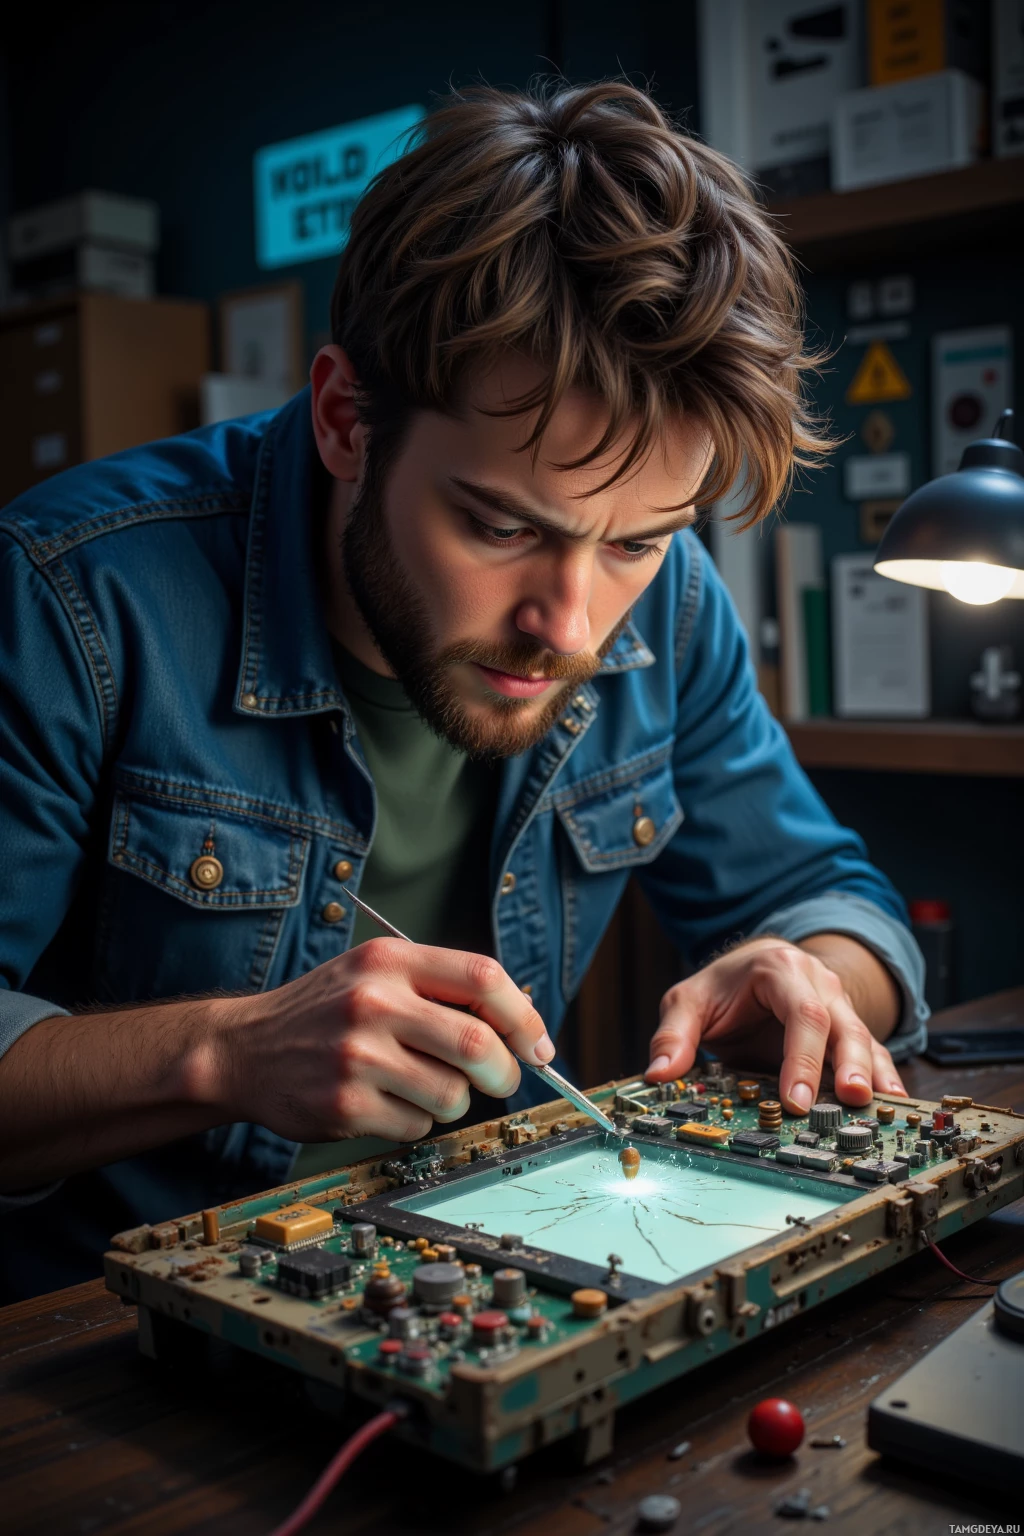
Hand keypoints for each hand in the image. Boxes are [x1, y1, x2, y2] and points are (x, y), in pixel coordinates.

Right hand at [205, 939, 553, 1143]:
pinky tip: (384, 1102)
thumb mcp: (376, 973)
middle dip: (504, 1071)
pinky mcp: (346, 1106)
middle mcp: (373, 1002)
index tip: (538, 1045)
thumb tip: (524, 1024)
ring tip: (420, 1087)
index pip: (483, 978)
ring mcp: (357, 1056)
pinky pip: (418, 1126)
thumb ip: (441, 988)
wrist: (243, 1049)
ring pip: (453, 1094)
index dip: (524, 1015)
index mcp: (389, 960)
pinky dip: (415, 1121)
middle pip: (477, 1042)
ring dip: (454, 1101)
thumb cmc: (324, 1012)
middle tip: (500, 1080)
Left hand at [645, 938, 906, 1113]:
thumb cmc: (724, 987)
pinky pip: (870, 1053)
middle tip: (852, 1100)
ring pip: (863, 1039)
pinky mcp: (847, 1031)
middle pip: (842, 1025)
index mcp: (781, 970)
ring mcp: (838, 1006)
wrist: (755, 967)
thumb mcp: (689, 1001)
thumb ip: (674, 1034)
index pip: (800, 1014)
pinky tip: (893, 1103)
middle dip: (848, 1065)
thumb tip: (658, 1075)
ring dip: (874, 1074)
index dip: (801, 1059)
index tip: (795, 1101)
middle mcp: (819, 984)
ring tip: (884, 1106)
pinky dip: (882, 1077)